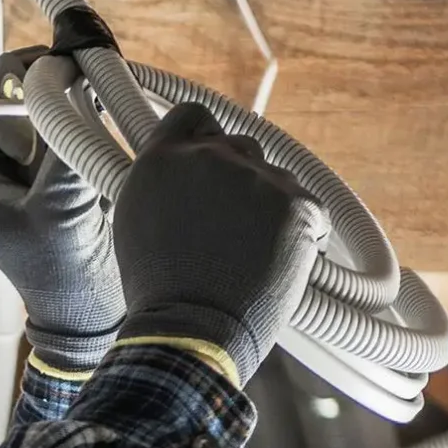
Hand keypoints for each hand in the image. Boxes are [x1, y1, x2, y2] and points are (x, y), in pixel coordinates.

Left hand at [0, 46, 123, 370]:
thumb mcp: (63, 204)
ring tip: (88, 96)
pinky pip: (58, 120)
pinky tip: (99, 109)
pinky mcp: (55, 168)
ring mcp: (24, 169)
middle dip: (29, 86)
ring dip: (57, 93)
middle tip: (67, 84)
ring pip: (29, 105)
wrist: (94, 310)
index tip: (34, 120)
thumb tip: (70, 82)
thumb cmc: (66, 272)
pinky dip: (77, 108)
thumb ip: (61, 142)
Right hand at [111, 102, 328, 383]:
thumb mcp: (138, 225)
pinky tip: (278, 265)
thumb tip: (184, 169)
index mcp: (162, 160)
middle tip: (232, 228)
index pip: (192, 116)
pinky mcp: (297, 203)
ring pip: (276, 178)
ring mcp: (257, 177)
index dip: (203, 137)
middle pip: (240, 145)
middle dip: (240, 180)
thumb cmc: (161, 295)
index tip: (210, 158)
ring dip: (269, 207)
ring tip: (250, 258)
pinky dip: (302, 234)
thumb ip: (163, 185)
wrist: (193, 332)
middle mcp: (210, 156)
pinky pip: (309, 208)